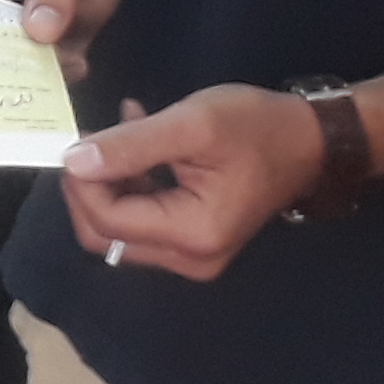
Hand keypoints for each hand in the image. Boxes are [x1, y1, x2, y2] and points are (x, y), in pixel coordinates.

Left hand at [58, 85, 321, 281]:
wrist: (310, 140)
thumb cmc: (257, 127)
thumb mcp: (192, 125)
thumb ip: (130, 145)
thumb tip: (73, 162)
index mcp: (192, 234)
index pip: (107, 221)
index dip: (80, 183)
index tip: (76, 140)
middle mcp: (190, 258)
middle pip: (106, 235)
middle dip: (87, 188)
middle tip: (89, 138)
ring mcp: (192, 255)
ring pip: (119, 229)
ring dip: (107, 182)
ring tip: (120, 129)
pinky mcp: (192, 241)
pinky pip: (142, 221)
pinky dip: (129, 184)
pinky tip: (136, 141)